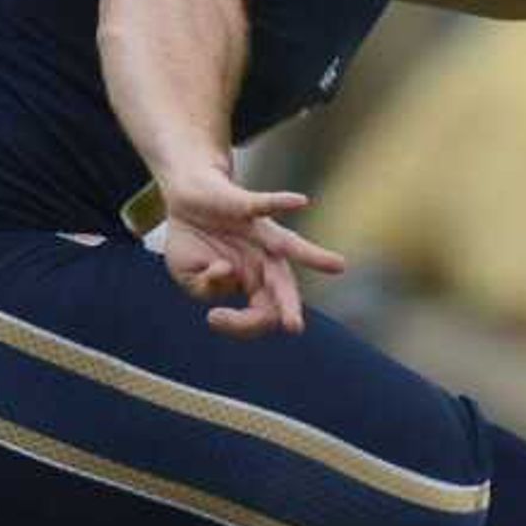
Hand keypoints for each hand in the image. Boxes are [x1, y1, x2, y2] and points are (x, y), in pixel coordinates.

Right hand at [154, 164, 345, 337]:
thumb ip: (205, 287)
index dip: (238, 323)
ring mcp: (257, 231)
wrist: (187, 197)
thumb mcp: (189, 277)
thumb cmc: (195, 242)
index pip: (260, 314)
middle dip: (288, 307)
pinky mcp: (245, 205)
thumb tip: (226, 273)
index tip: (214, 317)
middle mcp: (264, 258)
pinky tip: (301, 201)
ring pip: (288, 245)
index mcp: (254, 282)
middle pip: (282, 286)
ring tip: (338, 266)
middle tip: (294, 327)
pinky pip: (263, 204)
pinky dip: (280, 202)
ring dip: (311, 256)